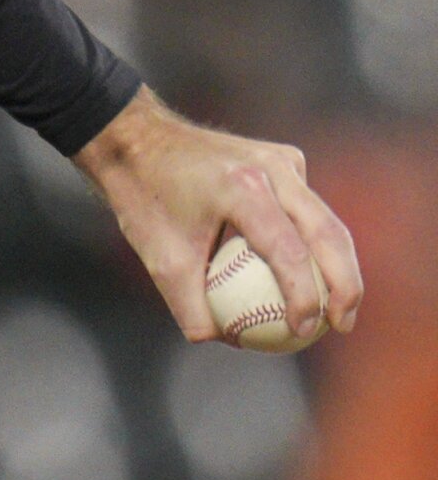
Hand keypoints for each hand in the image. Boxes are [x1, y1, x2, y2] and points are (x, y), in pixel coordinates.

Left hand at [73, 86, 362, 342]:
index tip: (302, 331)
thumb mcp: (160, 259)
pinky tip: (313, 278)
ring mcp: (282, 159)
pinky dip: (314, 241)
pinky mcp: (283, 159)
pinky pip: (307, 206)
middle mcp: (272, 168)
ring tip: (339, 311)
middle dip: (345, 286)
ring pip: (326, 219)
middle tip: (341, 326)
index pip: (289, 251)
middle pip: (327, 234)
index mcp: (242, 187)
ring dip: (339, 266)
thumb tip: (225, 340)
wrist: (133, 139)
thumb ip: (191, 305)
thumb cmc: (144, 199)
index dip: (304, 297)